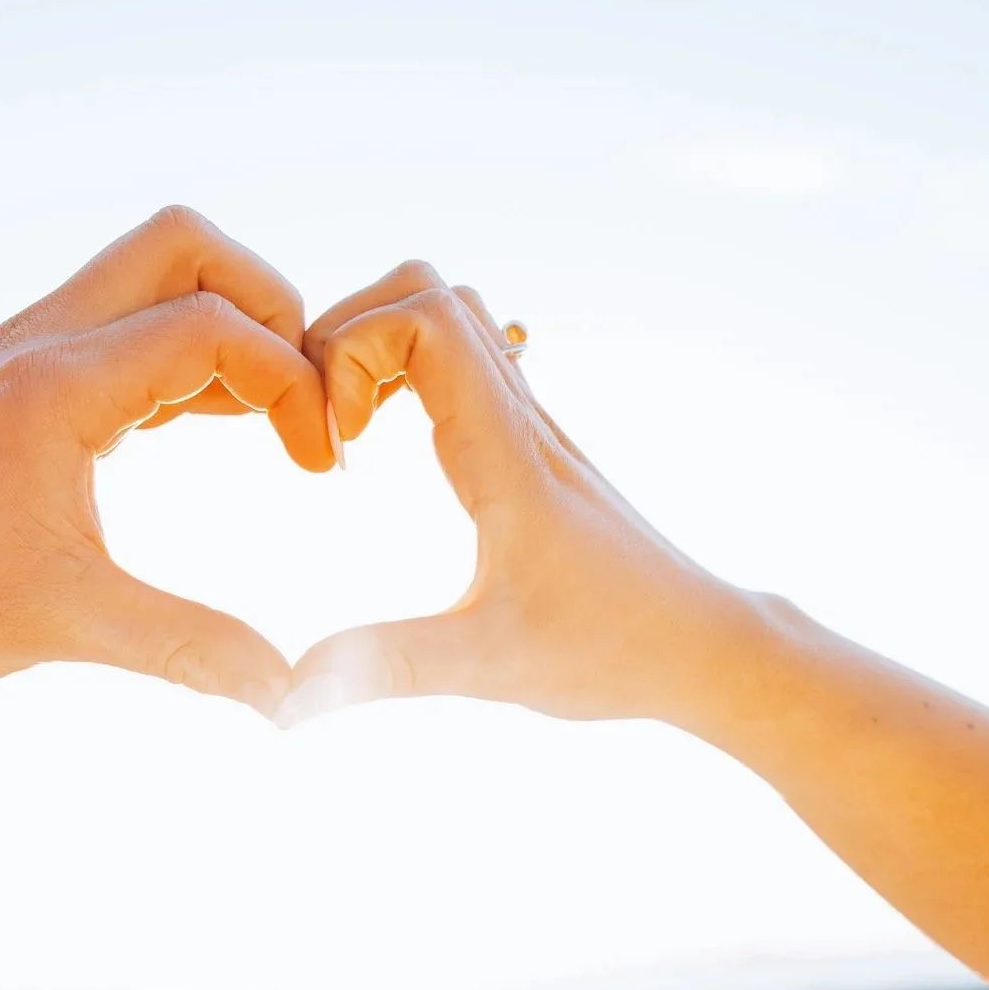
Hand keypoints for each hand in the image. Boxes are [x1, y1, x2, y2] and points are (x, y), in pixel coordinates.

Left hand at [0, 206, 335, 714]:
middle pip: (187, 247)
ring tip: (264, 421)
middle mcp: (45, 338)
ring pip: (158, 269)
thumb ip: (182, 646)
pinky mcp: (33, 369)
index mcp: (57, 386)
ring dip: (229, 324)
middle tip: (294, 402)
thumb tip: (284, 692)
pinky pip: (131, 319)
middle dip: (267, 307)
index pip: (211, 326)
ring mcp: (34, 344)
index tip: (317, 463)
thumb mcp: (65, 623)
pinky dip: (187, 351)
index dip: (290, 382)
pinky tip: (210, 422)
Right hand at [280, 262, 751, 727]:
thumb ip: (386, 668)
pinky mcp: (531, 447)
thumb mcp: (488, 668)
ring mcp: (530, 425)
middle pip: (428, 290)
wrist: (699, 645)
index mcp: (505, 452)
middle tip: (326, 427)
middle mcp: (520, 418)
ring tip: (348, 429)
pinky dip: (408, 371)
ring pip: (451, 315)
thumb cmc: (609, 651)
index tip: (336, 442)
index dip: (353, 352)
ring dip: (379, 345)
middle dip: (349, 335)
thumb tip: (289, 699)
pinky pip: (465, 360)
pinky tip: (390, 446)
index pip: (425, 320)